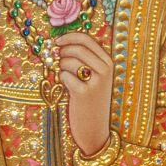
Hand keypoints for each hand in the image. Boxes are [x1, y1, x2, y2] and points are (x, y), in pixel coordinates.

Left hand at [55, 32, 114, 157]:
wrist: (95, 128)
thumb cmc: (90, 100)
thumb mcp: (94, 77)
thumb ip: (84, 59)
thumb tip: (59, 43)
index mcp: (108, 62)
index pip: (86, 39)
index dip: (68, 37)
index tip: (57, 41)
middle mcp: (105, 70)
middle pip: (77, 48)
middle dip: (62, 52)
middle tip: (57, 59)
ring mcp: (95, 81)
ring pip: (69, 61)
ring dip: (61, 67)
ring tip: (65, 77)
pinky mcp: (84, 93)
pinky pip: (65, 76)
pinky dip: (62, 80)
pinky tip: (67, 88)